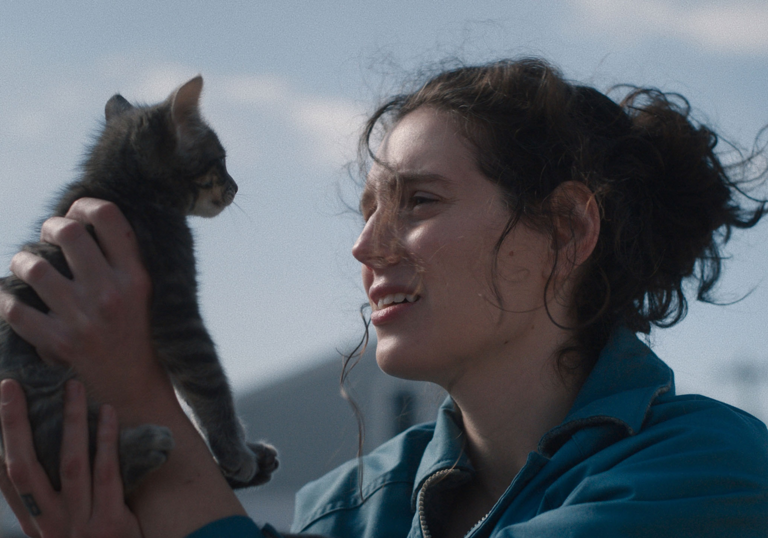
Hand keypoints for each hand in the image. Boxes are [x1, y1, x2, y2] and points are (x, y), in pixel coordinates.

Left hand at [0, 198, 168, 412]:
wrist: (131, 387)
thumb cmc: (133, 332)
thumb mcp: (141, 292)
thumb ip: (118, 259)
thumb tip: (78, 220)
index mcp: (135, 276)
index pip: (108, 217)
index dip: (84, 205)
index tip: (76, 214)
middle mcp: (111, 293)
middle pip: (67, 233)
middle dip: (50, 227)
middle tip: (48, 238)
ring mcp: (83, 319)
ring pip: (33, 268)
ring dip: (22, 262)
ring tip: (27, 268)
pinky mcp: (58, 343)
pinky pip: (14, 308)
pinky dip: (5, 299)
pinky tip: (10, 298)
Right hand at [0, 379, 142, 537]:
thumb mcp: (66, 532)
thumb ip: (55, 502)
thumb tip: (45, 452)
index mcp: (36, 524)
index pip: (6, 481)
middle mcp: (49, 523)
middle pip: (24, 467)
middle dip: (14, 424)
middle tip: (10, 386)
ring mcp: (78, 523)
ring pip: (69, 462)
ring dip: (70, 421)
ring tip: (71, 385)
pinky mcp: (110, 522)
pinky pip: (106, 472)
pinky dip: (105, 440)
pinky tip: (106, 412)